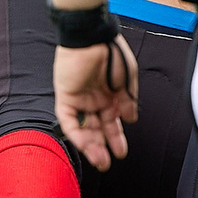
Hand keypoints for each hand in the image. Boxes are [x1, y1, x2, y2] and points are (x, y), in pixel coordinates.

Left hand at [53, 36, 138, 170]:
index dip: (116, 137)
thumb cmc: (112, 51)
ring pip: (83, 128)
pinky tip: (86, 145)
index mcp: (111, 95)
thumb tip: (131, 119)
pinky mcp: (66, 95)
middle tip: (108, 162)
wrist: (94, 34)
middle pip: (97, 128)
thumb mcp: (127, 79)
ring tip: (100, 161)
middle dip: (103, 146)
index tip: (122, 152)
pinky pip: (69, 119)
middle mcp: (95, 99)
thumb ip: (128, 100)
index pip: (111, 122)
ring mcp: (80, 98)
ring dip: (91, 145)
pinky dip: (76, 133)